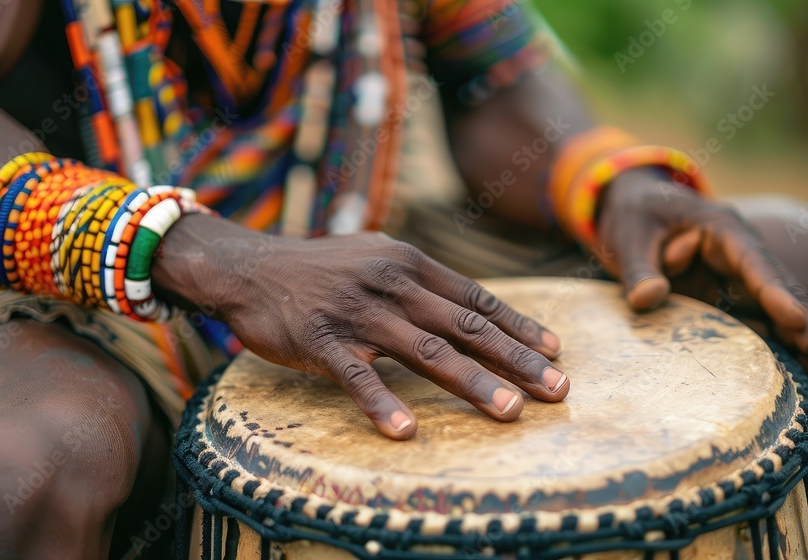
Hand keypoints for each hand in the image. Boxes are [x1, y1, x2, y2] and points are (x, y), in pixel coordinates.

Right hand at [154, 215, 567, 438]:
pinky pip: (358, 378)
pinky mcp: (322, 341)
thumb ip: (420, 281)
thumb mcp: (377, 259)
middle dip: (517, 360)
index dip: (519, 326)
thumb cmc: (322, 269)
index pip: (476, 299)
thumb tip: (469, 310)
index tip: (555, 351)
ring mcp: (359, 313)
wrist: (251, 267)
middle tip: (556, 389)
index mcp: (410, 263)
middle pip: (466, 327)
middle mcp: (393, 284)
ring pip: (427, 351)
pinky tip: (406, 431)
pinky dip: (382, 404)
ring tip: (509, 412)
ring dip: (473, 383)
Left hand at [595, 168, 807, 412]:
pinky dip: (797, 363)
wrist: (636, 210)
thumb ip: (639, 266)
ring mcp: (749, 286)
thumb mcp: (627, 234)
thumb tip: (649, 299)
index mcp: (725, 231)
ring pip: (792, 322)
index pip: (754, 262)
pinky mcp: (740, 307)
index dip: (774, 291)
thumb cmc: (633, 217)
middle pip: (790, 297)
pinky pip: (772, 336)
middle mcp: (748, 260)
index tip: (794, 319)